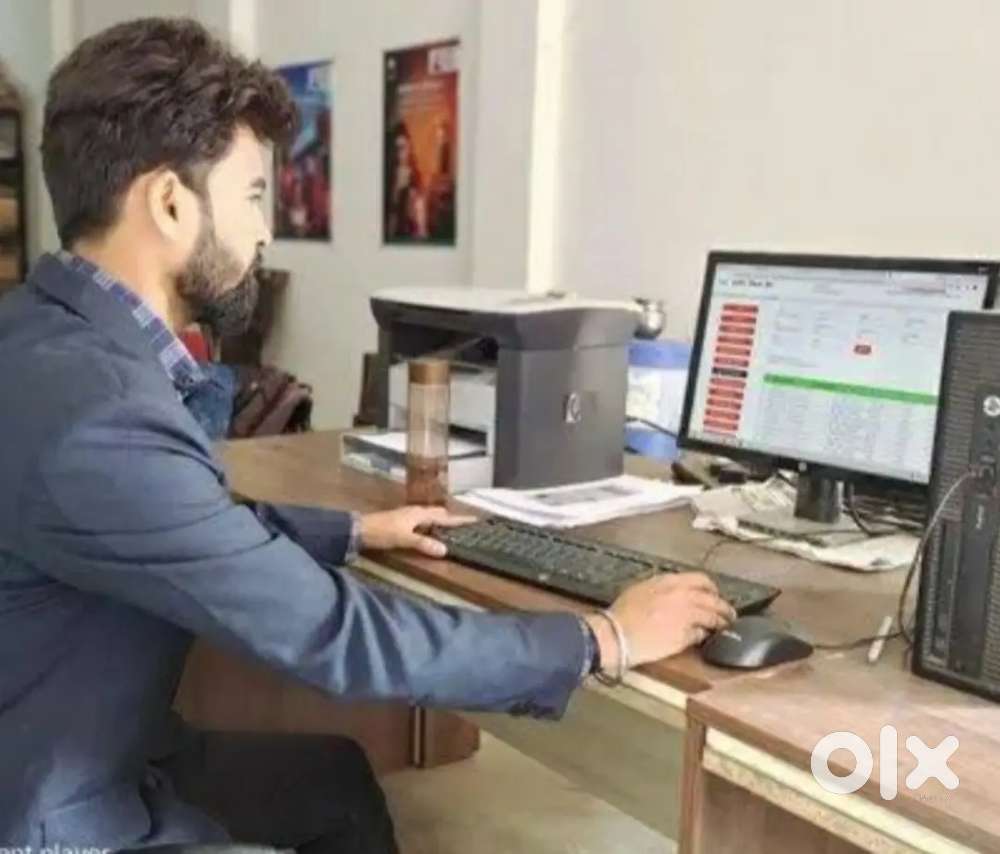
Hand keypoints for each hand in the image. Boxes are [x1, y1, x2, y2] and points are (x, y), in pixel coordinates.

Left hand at [359, 506, 476, 557]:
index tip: (475, 519)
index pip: (445, 518)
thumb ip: (424, 544)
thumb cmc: (383, 532)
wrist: (360, 529)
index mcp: (420, 514)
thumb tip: (445, 550)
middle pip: (438, 513)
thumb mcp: (405, 539)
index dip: (459, 520)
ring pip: (429, 515)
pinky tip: (427, 530)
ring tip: (449, 528)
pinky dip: (430, 524)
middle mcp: (416, 511)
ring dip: (440, 520)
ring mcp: (408, 515)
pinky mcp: (401, 520)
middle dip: (451, 518)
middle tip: (464, 524)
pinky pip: (422, 520)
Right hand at [585, 573, 735, 672]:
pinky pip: (701, 635)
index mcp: (669, 581)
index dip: (712, 589)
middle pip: (713, 600)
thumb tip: (674, 592)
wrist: (616, 634)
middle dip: (724, 608)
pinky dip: (704, 636)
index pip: (701, 580)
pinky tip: (704, 639)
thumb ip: (661, 588)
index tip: (714, 595)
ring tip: (722, 628)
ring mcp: (685, 616)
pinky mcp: (685, 636)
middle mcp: (681, 596)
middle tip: (728, 614)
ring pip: (713, 618)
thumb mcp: (640, 590)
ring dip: (720, 623)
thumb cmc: (622, 614)